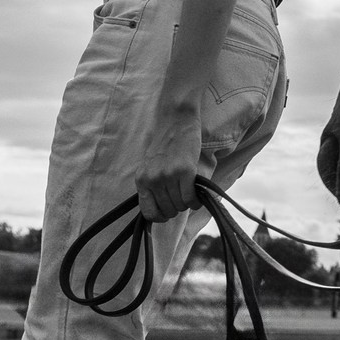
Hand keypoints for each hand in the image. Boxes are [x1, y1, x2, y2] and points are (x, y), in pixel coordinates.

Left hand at [136, 102, 205, 224]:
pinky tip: (197, 196)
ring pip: (180, 205)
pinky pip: (191, 197)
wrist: (176, 122)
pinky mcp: (185, 171)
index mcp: (142, 180)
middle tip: (182, 198)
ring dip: (187, 203)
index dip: (160, 217)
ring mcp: (169, 176)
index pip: (148, 212)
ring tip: (189, 193)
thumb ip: (152, 186)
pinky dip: (196, 201)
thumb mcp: (150, 166)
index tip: (168, 214)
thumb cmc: (165, 144)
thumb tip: (161, 210)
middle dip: (177, 208)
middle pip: (168, 210)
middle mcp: (153, 180)